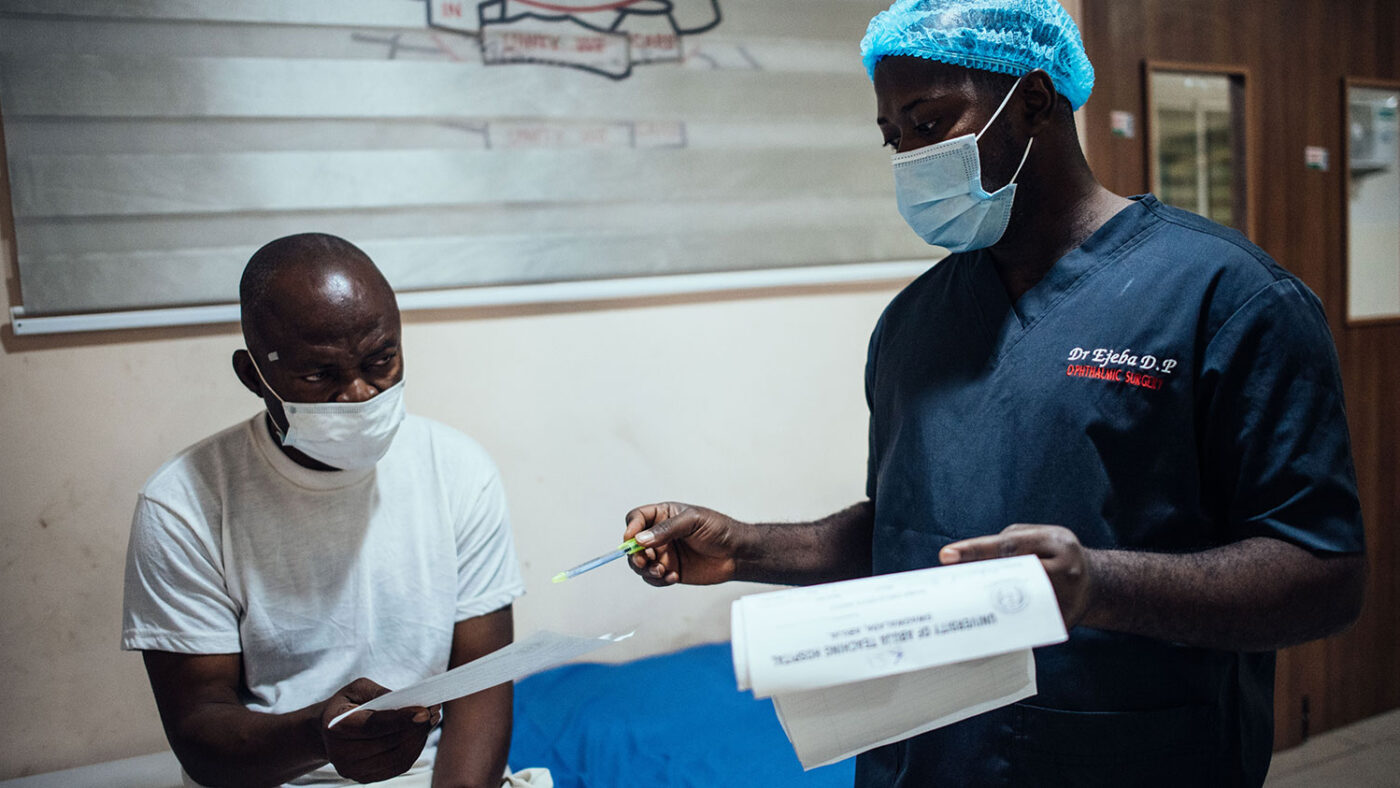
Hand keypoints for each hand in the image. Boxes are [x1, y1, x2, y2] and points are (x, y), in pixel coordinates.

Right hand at [320, 678, 440, 783]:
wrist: (326, 731)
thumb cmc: (347, 704)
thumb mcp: (358, 689)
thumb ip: (381, 693)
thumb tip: (410, 701)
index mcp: (336, 727)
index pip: (373, 726)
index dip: (401, 720)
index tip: (425, 711)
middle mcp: (340, 753)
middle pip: (389, 744)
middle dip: (416, 728)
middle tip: (434, 710)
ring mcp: (352, 770)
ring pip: (397, 757)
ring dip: (419, 739)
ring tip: (431, 720)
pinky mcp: (365, 777)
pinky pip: (398, 766)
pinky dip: (414, 750)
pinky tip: (420, 734)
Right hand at [624, 502, 747, 585]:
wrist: (737, 554)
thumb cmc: (719, 530)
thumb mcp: (693, 521)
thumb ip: (666, 529)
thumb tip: (640, 539)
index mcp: (663, 515)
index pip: (636, 518)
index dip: (631, 528)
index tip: (632, 540)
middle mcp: (659, 535)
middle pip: (633, 544)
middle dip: (635, 554)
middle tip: (645, 561)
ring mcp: (664, 553)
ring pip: (640, 563)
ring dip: (645, 569)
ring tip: (661, 571)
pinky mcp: (670, 570)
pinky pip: (653, 578)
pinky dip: (658, 580)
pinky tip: (673, 577)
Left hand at [939, 524, 1093, 627]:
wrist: (1096, 582)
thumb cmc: (1055, 555)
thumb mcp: (1038, 539)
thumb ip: (1007, 546)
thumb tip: (964, 562)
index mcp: (1057, 542)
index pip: (1009, 544)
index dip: (975, 550)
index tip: (946, 556)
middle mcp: (1067, 569)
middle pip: (1014, 575)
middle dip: (979, 581)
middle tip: (950, 588)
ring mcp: (1069, 598)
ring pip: (1019, 605)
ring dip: (989, 608)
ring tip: (961, 610)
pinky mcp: (1064, 622)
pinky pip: (1028, 626)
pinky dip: (1005, 627)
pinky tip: (983, 630)